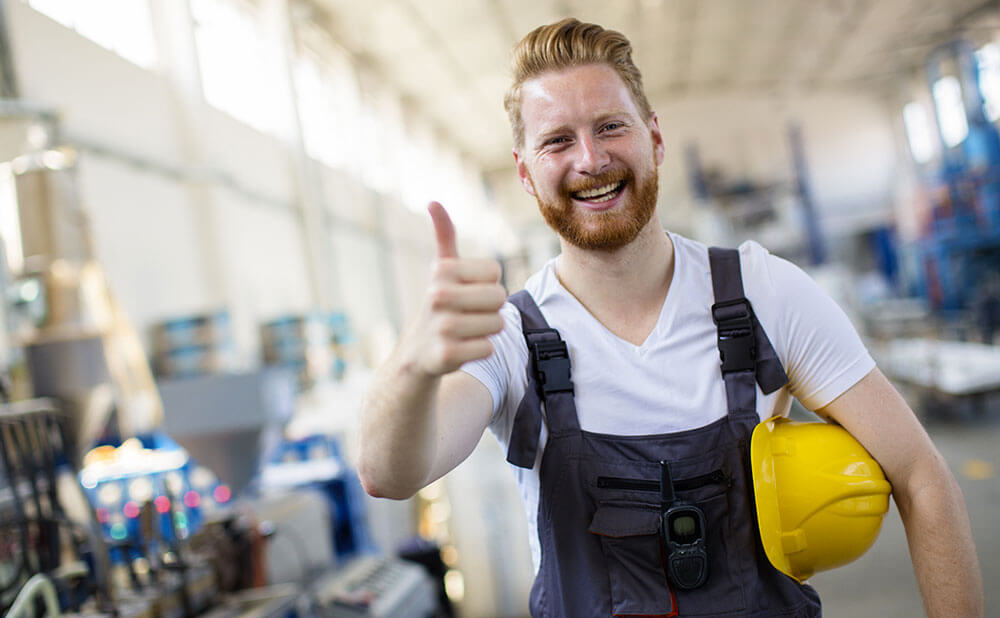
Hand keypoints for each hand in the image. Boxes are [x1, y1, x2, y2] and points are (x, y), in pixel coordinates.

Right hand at [405, 202, 505, 376]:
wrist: (415, 353)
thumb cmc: (438, 305)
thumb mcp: (440, 269)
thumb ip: (444, 236)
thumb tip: (433, 201)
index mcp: (442, 271)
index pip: (496, 273)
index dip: (488, 284)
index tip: (468, 292)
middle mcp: (439, 296)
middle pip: (500, 298)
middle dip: (491, 309)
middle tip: (470, 314)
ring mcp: (441, 327)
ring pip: (498, 324)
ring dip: (487, 331)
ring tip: (466, 331)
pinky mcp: (446, 355)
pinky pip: (489, 348)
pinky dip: (481, 350)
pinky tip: (462, 348)